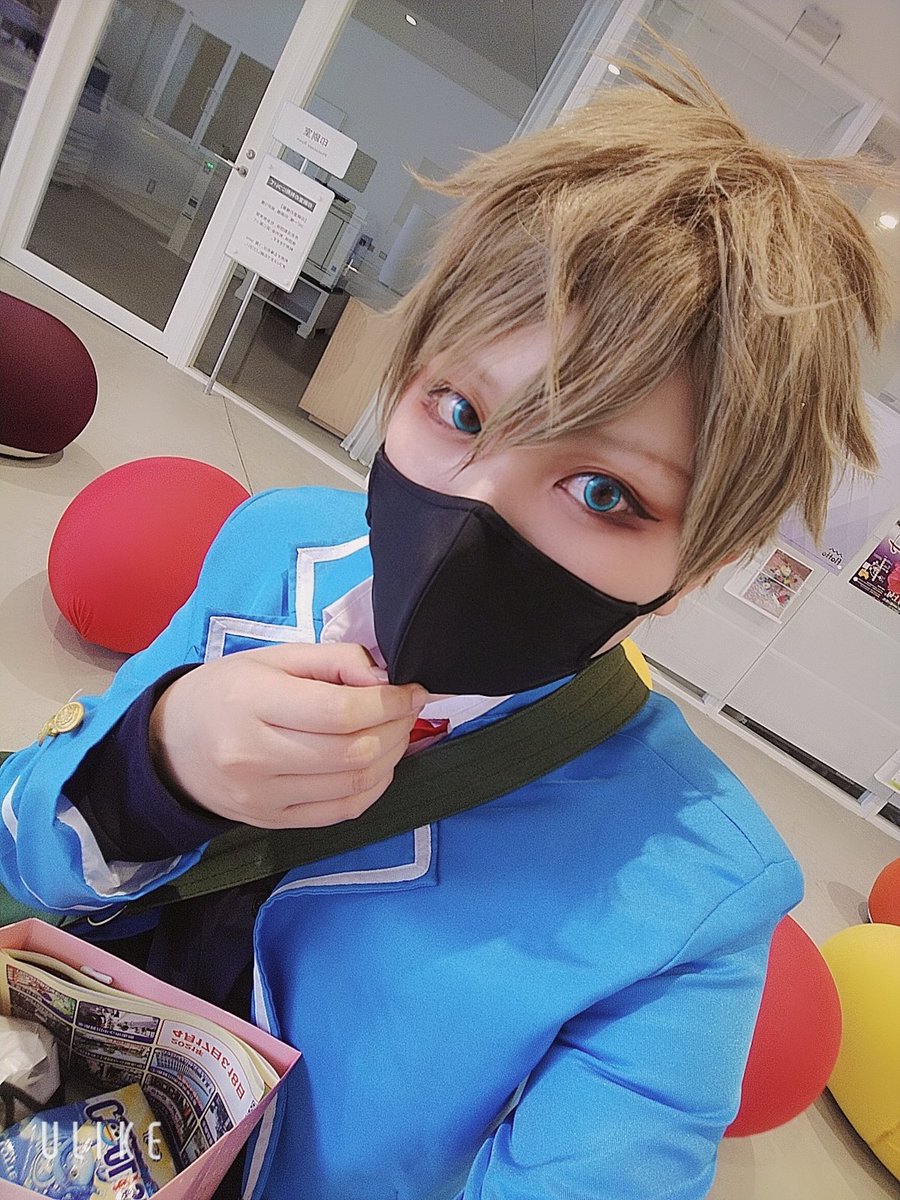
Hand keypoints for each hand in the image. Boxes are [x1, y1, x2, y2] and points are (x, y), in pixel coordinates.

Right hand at [148, 643, 426, 828]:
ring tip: (396, 732)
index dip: (389, 702)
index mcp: (251, 701)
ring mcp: (262, 797)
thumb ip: (334, 660)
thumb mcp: (274, 657)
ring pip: (354, 784)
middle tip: (407, 709)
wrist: (171, 746)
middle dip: (397, 728)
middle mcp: (253, 755)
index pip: (339, 710)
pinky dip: (373, 787)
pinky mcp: (272, 823)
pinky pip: (342, 811)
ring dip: (392, 756)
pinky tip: (378, 763)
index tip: (411, 690)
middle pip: (353, 751)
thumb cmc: (227, 690)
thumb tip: (385, 680)